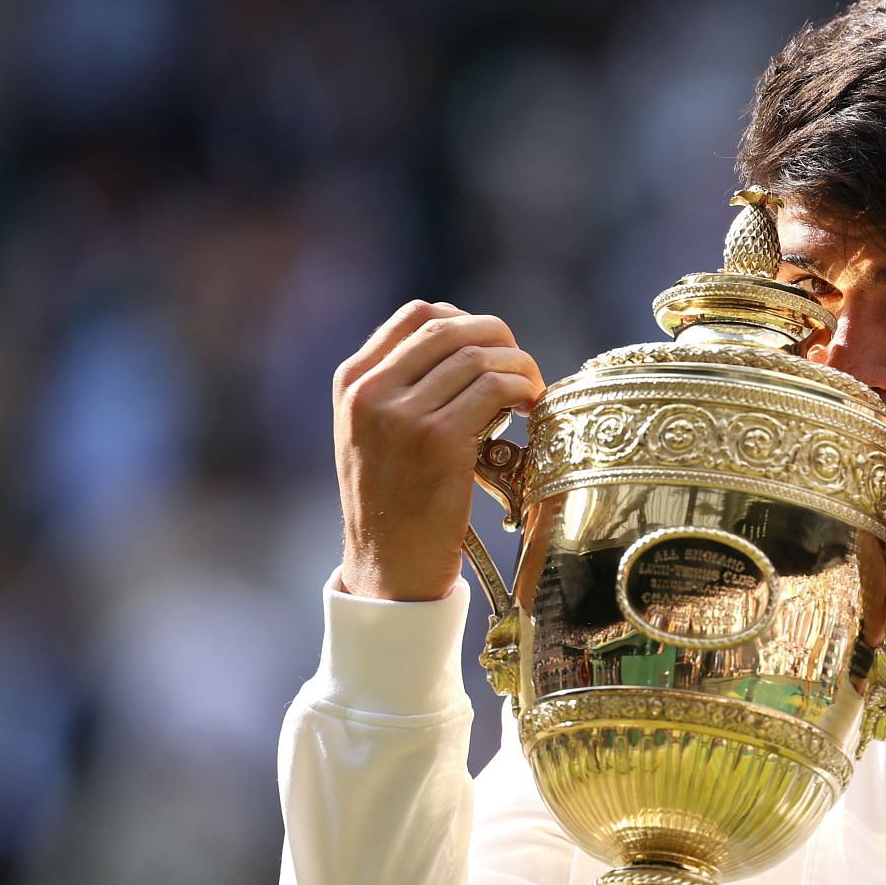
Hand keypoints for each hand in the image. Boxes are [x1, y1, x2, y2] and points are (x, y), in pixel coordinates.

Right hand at [333, 300, 546, 601]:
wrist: (388, 568)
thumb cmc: (395, 505)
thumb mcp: (375, 435)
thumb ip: (403, 388)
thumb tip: (470, 347)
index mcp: (353, 381)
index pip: (418, 315)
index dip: (468, 322)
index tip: (492, 350)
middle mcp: (371, 390)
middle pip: (452, 327)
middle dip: (501, 340)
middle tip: (523, 371)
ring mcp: (402, 414)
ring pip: (479, 355)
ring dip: (519, 368)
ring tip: (531, 396)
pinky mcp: (438, 440)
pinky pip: (495, 388)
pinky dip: (524, 390)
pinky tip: (532, 411)